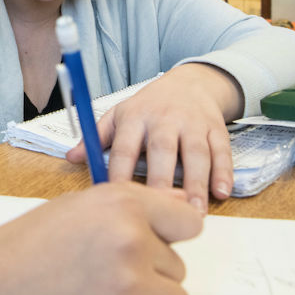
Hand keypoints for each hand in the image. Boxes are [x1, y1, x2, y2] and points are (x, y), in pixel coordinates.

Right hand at [0, 182, 202, 294]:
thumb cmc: (29, 245)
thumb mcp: (80, 208)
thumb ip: (134, 205)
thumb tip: (179, 202)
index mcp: (122, 203)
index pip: (189, 220)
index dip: (171, 233)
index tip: (155, 240)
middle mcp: (133, 239)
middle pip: (179, 264)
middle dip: (150, 270)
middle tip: (102, 268)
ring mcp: (131, 283)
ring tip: (101, 288)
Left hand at [66, 64, 242, 211]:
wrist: (189, 83)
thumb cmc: (148, 107)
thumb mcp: (119, 115)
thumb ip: (97, 138)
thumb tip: (70, 157)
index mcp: (135, 118)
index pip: (125, 147)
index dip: (120, 172)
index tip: (118, 197)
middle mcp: (164, 119)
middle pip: (163, 150)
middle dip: (162, 180)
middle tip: (163, 209)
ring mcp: (193, 123)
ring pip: (196, 153)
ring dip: (196, 183)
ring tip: (194, 211)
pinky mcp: (216, 129)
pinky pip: (221, 151)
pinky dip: (223, 172)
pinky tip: (221, 193)